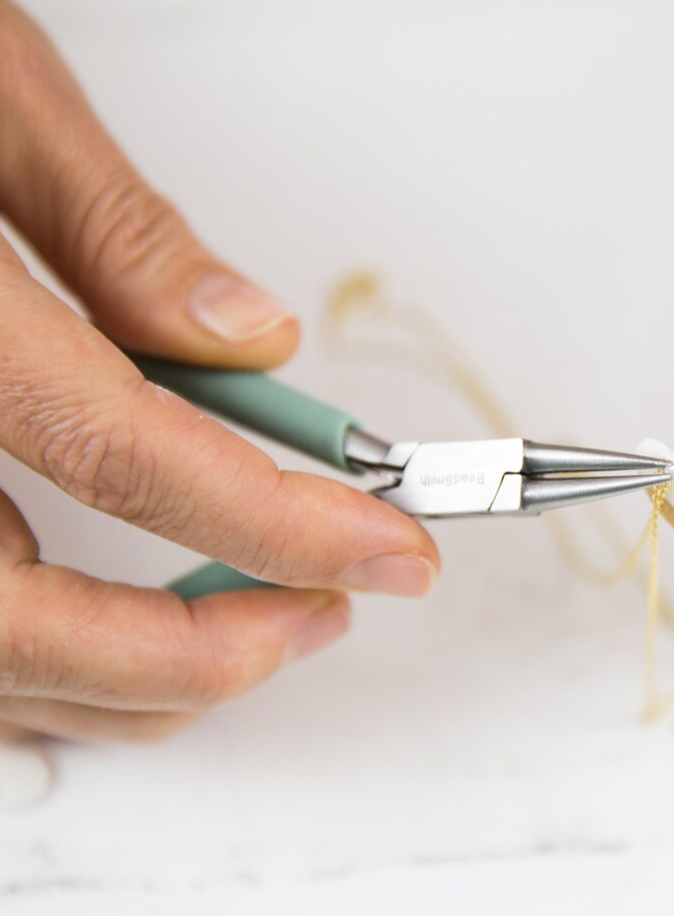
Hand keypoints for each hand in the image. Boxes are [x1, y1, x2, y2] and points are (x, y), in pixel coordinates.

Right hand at [0, 4, 438, 740]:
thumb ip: (113, 230)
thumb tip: (249, 342)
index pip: (118, 454)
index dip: (278, 522)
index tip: (390, 551)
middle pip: (17, 626)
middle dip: (194, 655)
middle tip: (324, 615)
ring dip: (123, 680)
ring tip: (252, 627)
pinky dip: (44, 662)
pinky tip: (124, 630)